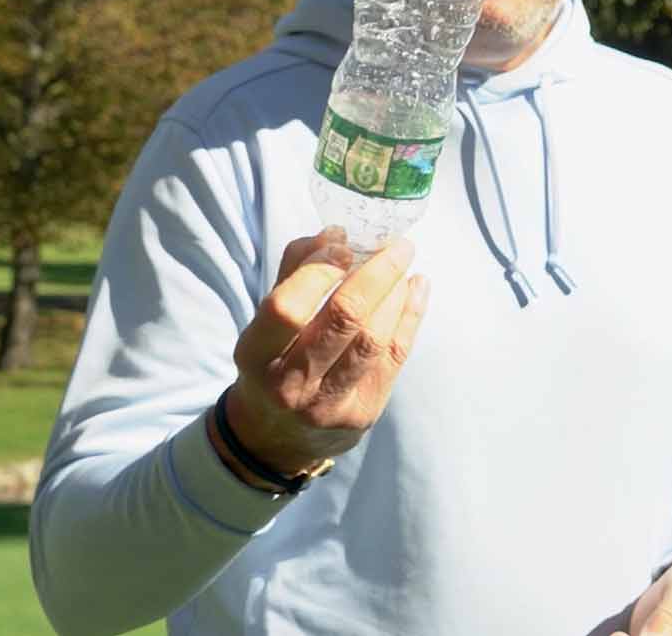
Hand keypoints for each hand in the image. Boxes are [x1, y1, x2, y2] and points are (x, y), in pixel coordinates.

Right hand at [216, 228, 429, 478]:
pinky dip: (410, 315)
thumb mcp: (265, 323)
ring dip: (397, 293)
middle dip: (378, 273)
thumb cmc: (272, 362)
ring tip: (404, 266)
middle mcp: (289, 385)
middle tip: (397, 244)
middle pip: (344, 319)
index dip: (319, 269)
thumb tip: (337, 233)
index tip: (343, 243)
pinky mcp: (363, 413)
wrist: (277, 438)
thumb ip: (294, 273)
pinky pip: (395, 357)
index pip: (287, 307)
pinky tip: (416, 289)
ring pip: (375, 339)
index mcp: (255, 355)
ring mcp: (329, 404)